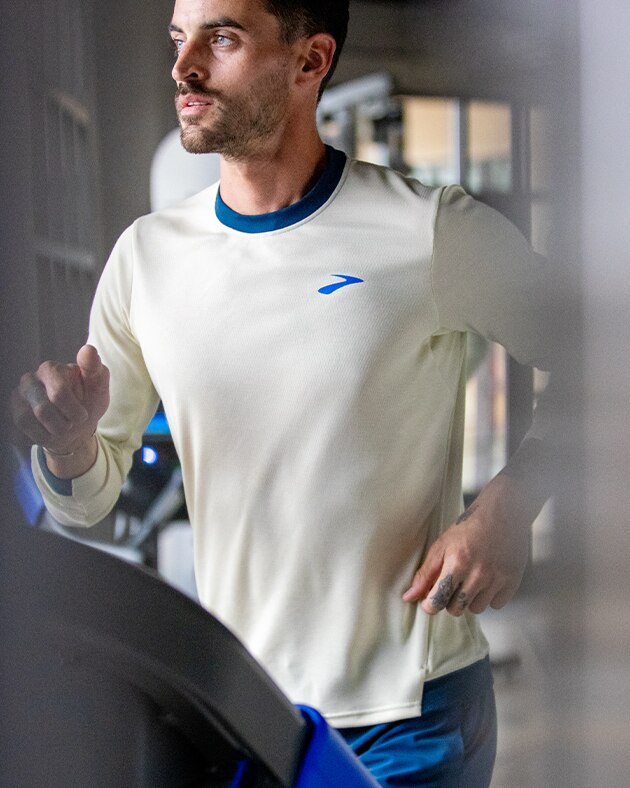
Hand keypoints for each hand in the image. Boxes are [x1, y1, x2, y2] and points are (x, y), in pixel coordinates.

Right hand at [11, 344, 109, 464]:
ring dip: (56, 430)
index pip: (56, 386)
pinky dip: (44, 437)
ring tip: (65, 427)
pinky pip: (23, 431)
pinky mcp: (12, 414)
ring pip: (32, 422)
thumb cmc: (87, 402)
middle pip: (43, 408)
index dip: (71, 405)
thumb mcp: (98, 388)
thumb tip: (88, 349)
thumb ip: (95, 369)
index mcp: (51, 369)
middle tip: (78, 421)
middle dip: (66, 421)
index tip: (82, 415)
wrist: (74, 428)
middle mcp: (29, 380)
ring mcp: (18, 398)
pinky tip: (51, 431)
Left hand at [402, 473, 531, 615]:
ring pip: (476, 609)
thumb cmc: (470, 526)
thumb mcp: (442, 545)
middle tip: (453, 582)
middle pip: (456, 609)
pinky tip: (488, 579)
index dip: (430, 604)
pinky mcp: (512, 581)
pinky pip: (496, 605)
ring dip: (470, 599)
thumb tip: (409, 597)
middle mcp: (478, 574)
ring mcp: (497, 579)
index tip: (430, 600)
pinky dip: (490, 596)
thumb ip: (426, 573)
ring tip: (471, 578)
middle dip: (449, 600)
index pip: (438, 601)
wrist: (503, 512)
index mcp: (457, 563)